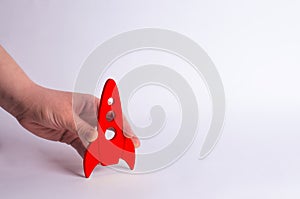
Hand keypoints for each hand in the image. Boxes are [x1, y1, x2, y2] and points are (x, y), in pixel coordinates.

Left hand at [14, 85, 139, 157]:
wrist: (27, 107)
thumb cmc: (47, 101)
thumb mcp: (68, 115)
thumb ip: (83, 128)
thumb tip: (97, 138)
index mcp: (93, 104)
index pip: (114, 116)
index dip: (124, 128)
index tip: (131, 139)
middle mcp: (90, 116)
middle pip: (108, 130)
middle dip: (116, 142)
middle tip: (122, 152)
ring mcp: (82, 127)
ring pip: (97, 141)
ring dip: (102, 150)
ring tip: (106, 159)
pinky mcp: (73, 136)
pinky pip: (85, 147)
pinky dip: (89, 155)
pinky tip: (92, 160)